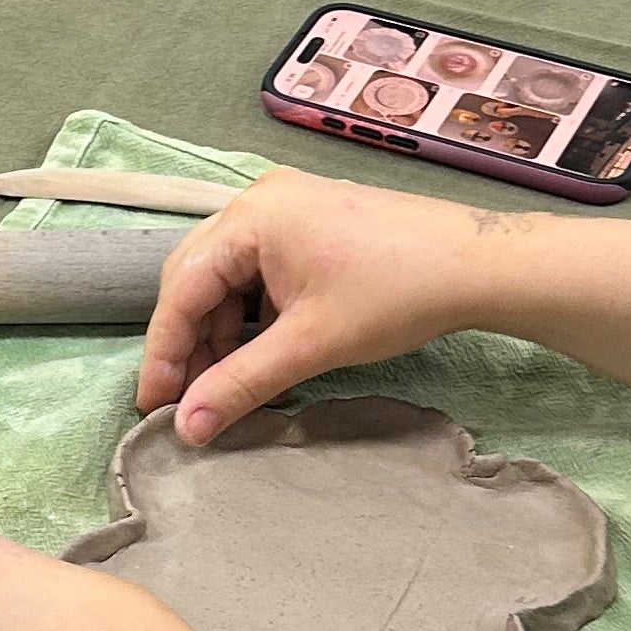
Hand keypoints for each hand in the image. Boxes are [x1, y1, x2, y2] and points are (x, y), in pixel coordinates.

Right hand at [136, 168, 486, 438]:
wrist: (478, 264)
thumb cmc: (396, 295)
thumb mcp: (310, 346)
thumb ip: (240, 384)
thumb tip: (186, 429)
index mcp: (251, 216)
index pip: (181, 288)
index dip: (164, 352)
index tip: (153, 405)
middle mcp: (259, 200)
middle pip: (197, 276)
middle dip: (189, 341)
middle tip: (186, 399)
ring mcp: (287, 207)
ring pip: (228, 276)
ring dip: (221, 331)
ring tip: (226, 383)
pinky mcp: (311, 222)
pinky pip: (259, 269)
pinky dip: (251, 313)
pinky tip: (259, 352)